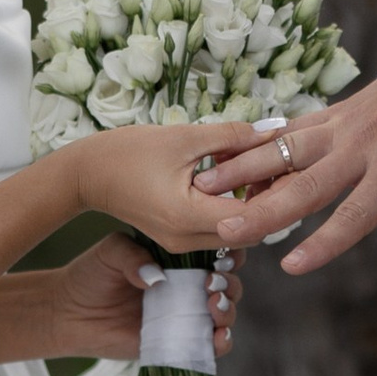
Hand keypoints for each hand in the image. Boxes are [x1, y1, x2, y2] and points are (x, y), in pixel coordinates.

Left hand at [44, 227, 241, 360]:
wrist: (69, 314)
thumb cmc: (90, 276)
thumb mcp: (111, 252)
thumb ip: (132, 255)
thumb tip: (158, 278)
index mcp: (177, 260)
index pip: (215, 253)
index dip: (227, 254)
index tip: (221, 256)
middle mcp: (187, 287)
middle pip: (228, 284)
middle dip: (229, 283)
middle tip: (211, 283)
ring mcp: (184, 317)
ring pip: (225, 314)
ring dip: (228, 309)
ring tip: (211, 305)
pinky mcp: (178, 343)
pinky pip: (209, 346)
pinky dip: (221, 342)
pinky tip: (217, 335)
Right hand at [79, 117, 261, 258]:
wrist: (86, 174)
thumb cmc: (128, 152)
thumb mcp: (184, 137)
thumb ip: (232, 136)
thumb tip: (273, 131)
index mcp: (187, 216)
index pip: (252, 217)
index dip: (276, 193)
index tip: (289, 167)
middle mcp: (186, 240)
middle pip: (250, 232)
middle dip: (269, 202)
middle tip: (279, 167)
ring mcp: (181, 244)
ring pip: (236, 233)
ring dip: (251, 206)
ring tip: (255, 169)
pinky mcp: (178, 240)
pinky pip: (218, 230)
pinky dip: (232, 209)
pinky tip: (233, 179)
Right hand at [194, 66, 376, 290]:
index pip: (356, 212)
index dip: (324, 242)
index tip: (291, 267)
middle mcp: (364, 144)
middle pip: (306, 182)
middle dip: (264, 208)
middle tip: (225, 227)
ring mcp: (346, 123)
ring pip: (286, 147)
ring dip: (244, 167)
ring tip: (203, 184)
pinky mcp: (337, 111)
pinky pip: (292, 126)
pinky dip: (259, 141)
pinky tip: (225, 155)